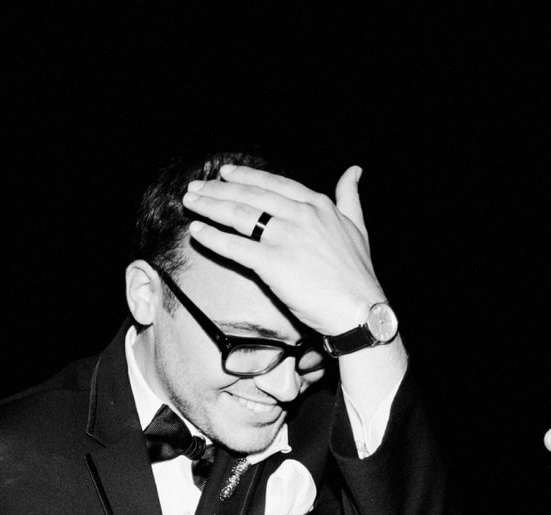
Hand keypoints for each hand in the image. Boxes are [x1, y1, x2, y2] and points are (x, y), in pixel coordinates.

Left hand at [182, 163, 384, 337]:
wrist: (360, 309)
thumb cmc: (358, 274)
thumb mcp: (358, 226)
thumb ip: (350, 197)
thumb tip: (354, 170)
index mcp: (317, 205)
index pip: (274, 184)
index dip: (246, 177)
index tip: (225, 173)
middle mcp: (299, 215)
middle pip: (250, 196)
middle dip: (218, 189)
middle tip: (196, 187)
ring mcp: (285, 238)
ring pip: (239, 215)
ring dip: (210, 206)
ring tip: (190, 202)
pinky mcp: (273, 263)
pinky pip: (236, 247)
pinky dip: (213, 238)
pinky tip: (197, 233)